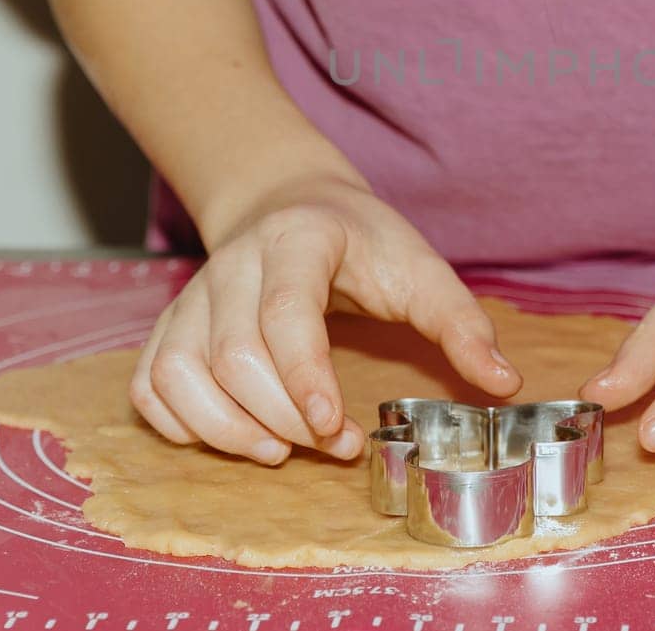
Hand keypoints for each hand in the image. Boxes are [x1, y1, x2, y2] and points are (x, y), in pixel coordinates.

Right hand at [130, 171, 521, 464]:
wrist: (291, 204)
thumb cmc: (363, 243)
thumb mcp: (420, 267)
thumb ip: (461, 322)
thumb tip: (504, 382)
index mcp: (298, 240)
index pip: (286, 312)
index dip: (304, 377)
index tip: (335, 428)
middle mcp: (233, 263)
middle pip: (233, 354)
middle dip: (282, 416)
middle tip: (334, 444)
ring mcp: (193, 294)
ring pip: (180, 372)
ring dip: (225, 430)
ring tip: (280, 450)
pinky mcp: (169, 324)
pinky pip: (150, 382)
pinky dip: (179, 423)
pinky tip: (228, 436)